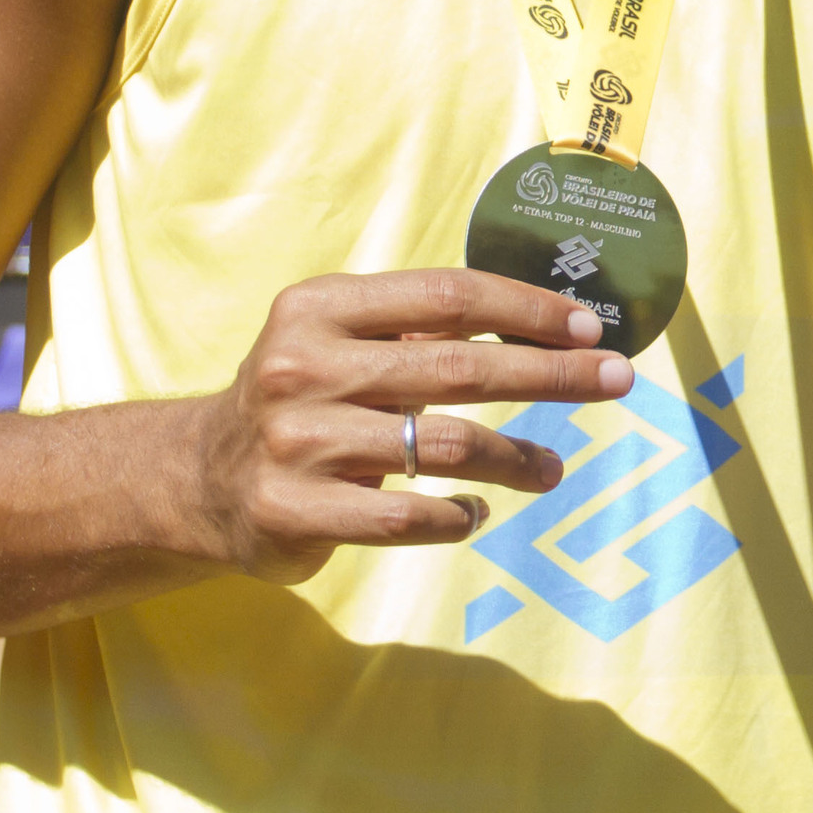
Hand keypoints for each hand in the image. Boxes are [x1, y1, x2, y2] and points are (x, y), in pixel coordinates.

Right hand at [186, 270, 632, 582]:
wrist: (198, 480)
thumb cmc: (302, 400)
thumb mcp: (339, 342)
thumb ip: (420, 329)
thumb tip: (548, 325)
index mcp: (318, 308)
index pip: (446, 295)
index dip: (526, 310)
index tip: (588, 326)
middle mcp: (303, 368)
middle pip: (459, 367)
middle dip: (550, 374)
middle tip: (615, 380)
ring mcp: (298, 443)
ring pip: (443, 448)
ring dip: (517, 458)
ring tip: (553, 468)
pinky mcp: (295, 512)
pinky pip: (408, 517)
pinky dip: (458, 515)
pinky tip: (475, 511)